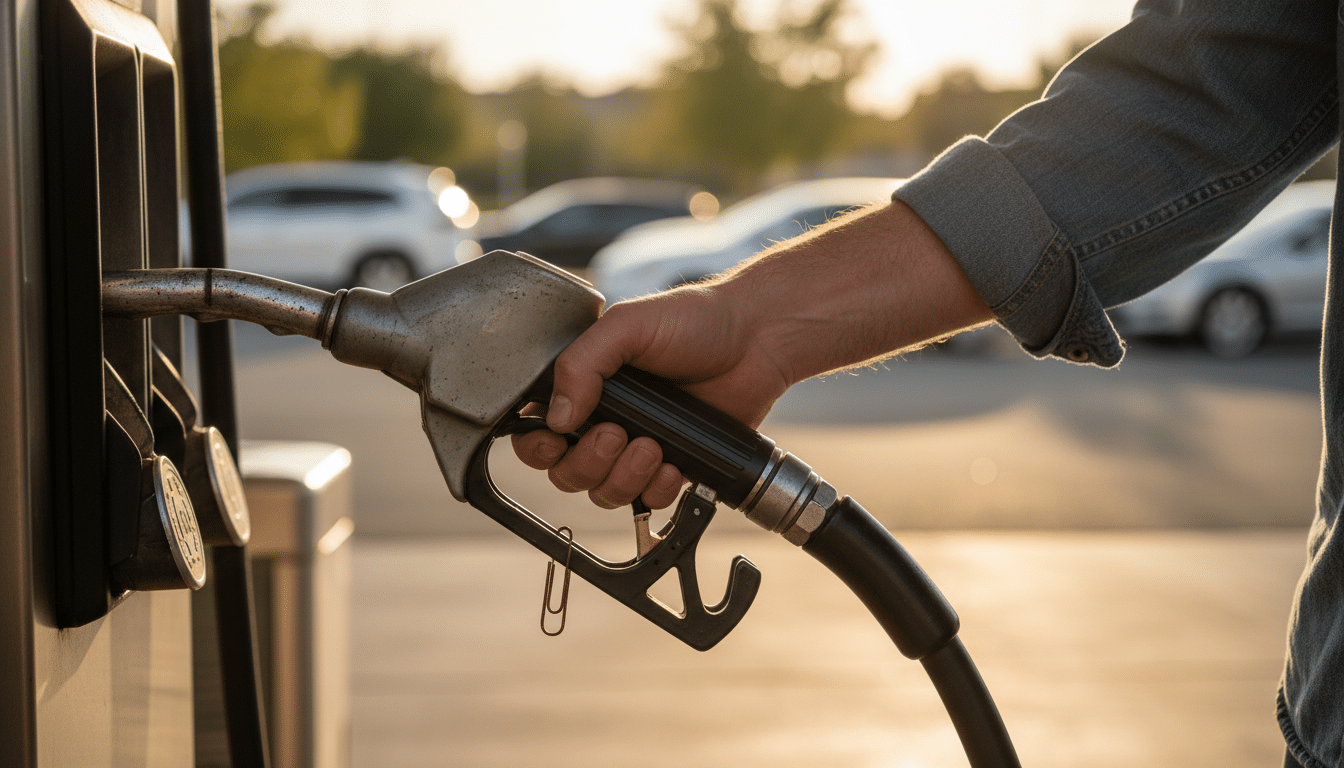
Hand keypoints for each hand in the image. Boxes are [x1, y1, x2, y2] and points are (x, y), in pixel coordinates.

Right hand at [511, 282, 791, 508]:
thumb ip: (582, 363)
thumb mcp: (627, 326)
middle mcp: (604, 419)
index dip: (538, 446)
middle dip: (587, 462)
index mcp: (583, 385)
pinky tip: (673, 465)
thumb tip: (557, 416)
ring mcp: (636, 446)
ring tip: (651, 446)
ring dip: (622, 478)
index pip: (536, 431)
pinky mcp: (672, 465)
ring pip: (603, 492)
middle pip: (566, 472)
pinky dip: (656, 489)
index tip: (555, 440)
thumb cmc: (693, 320)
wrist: (755, 340)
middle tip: (617, 434)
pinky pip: (648, 500)